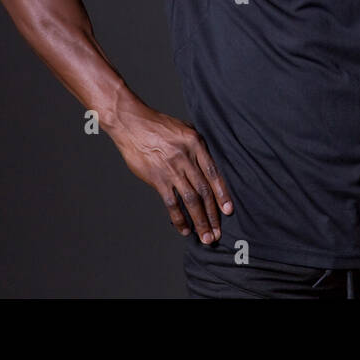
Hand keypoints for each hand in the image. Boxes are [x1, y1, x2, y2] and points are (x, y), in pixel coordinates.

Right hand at [104, 102, 232, 243]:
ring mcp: (171, 169)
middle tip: (218, 232)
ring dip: (199, 220)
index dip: (222, 193)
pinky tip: (184, 228)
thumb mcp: (185, 128)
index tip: (228, 211)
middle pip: (204, 190)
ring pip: (190, 200)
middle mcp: (186, 158)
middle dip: (212, 214)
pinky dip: (179, 218)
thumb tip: (208, 166)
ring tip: (206, 236)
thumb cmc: (158, 125)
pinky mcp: (157, 178)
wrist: (132, 123)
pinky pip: (171, 202)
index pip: (213, 173)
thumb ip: (198, 147)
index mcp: (196, 144)